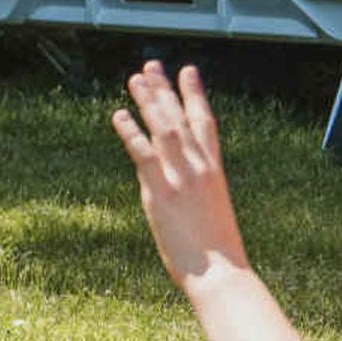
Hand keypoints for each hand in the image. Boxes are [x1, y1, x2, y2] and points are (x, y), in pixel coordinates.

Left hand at [112, 60, 250, 289]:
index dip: (195, 95)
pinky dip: (130, 132)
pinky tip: (119, 115)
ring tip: (134, 79)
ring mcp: (182, 178)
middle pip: (181, 118)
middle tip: (151, 66)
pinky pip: (143, 154)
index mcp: (215, 171)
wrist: (222, 274)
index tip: (188, 71)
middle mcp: (200, 167)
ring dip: (148, 101)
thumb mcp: (212, 214)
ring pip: (163, 128)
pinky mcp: (162, 192)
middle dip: (165, 89)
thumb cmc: (219, 255)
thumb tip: (177, 190)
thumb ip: (196, 194)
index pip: (206, 123)